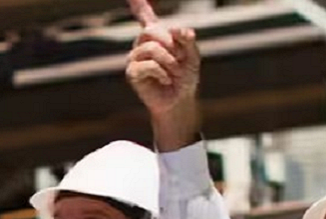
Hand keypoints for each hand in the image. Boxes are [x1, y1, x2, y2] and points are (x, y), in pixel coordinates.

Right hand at [125, 1, 201, 147]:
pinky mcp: (132, 73)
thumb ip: (188, 41)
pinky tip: (166, 80)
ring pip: (151, 48)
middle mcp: (142, 44)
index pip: (144, 15)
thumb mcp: (193, 56)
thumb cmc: (185, 78)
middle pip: (151, 30)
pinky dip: (162, 72)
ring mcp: (135, 58)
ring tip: (174, 72)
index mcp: (157, 36)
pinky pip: (147, 64)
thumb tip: (179, 30)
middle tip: (179, 59)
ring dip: (169, 60)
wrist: (180, 101)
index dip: (137, 4)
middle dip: (169, 43)